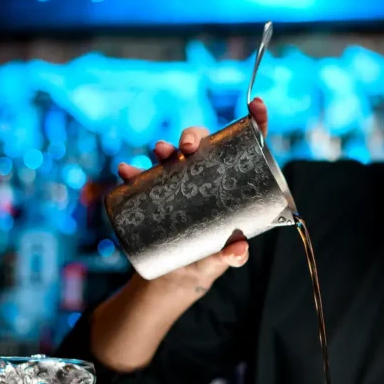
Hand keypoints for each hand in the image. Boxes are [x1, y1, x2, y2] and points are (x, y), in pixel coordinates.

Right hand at [115, 98, 270, 293]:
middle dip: (192, 136)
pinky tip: (126, 172)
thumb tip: (239, 250)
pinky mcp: (153, 194)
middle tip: (187, 148)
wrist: (172, 277)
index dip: (254, 122)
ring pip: (170, 155)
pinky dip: (132, 173)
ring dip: (163, 148)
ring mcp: (177, 183)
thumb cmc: (205, 261)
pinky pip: (141, 178)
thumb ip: (231, 257)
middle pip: (201, 144)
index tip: (257, 106)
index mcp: (231, 182)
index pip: (246, 146)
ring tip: (160, 152)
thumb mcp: (219, 260)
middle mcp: (203, 175)